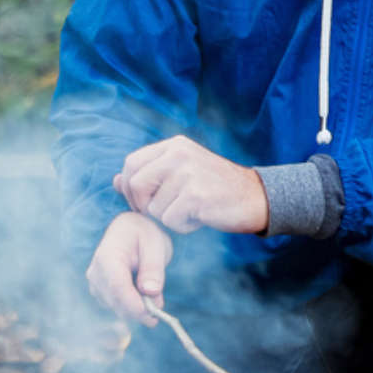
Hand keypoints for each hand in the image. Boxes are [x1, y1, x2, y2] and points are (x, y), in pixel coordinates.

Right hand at [87, 211, 172, 325]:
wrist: (126, 228)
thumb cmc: (142, 233)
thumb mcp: (155, 245)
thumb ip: (153, 269)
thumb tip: (151, 293)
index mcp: (107, 257)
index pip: (118, 288)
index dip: (135, 306)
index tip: (153, 317)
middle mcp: (96, 273)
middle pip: (117, 303)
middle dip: (140, 310)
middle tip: (160, 304)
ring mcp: (96, 284)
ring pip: (117, 309)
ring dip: (137, 308)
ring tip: (152, 288)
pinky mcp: (100, 293)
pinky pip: (117, 307)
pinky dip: (132, 306)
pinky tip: (141, 291)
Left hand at [116, 136, 268, 234]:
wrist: (257, 198)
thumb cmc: (217, 190)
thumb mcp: (182, 175)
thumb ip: (150, 175)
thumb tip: (114, 181)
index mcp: (174, 146)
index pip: (131, 163)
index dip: (130, 188)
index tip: (144, 203)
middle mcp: (179, 154)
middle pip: (135, 183)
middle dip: (142, 205)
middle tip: (163, 212)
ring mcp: (188, 172)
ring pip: (153, 206)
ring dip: (168, 218)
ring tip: (191, 212)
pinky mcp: (196, 194)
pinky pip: (170, 219)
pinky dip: (183, 226)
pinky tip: (200, 218)